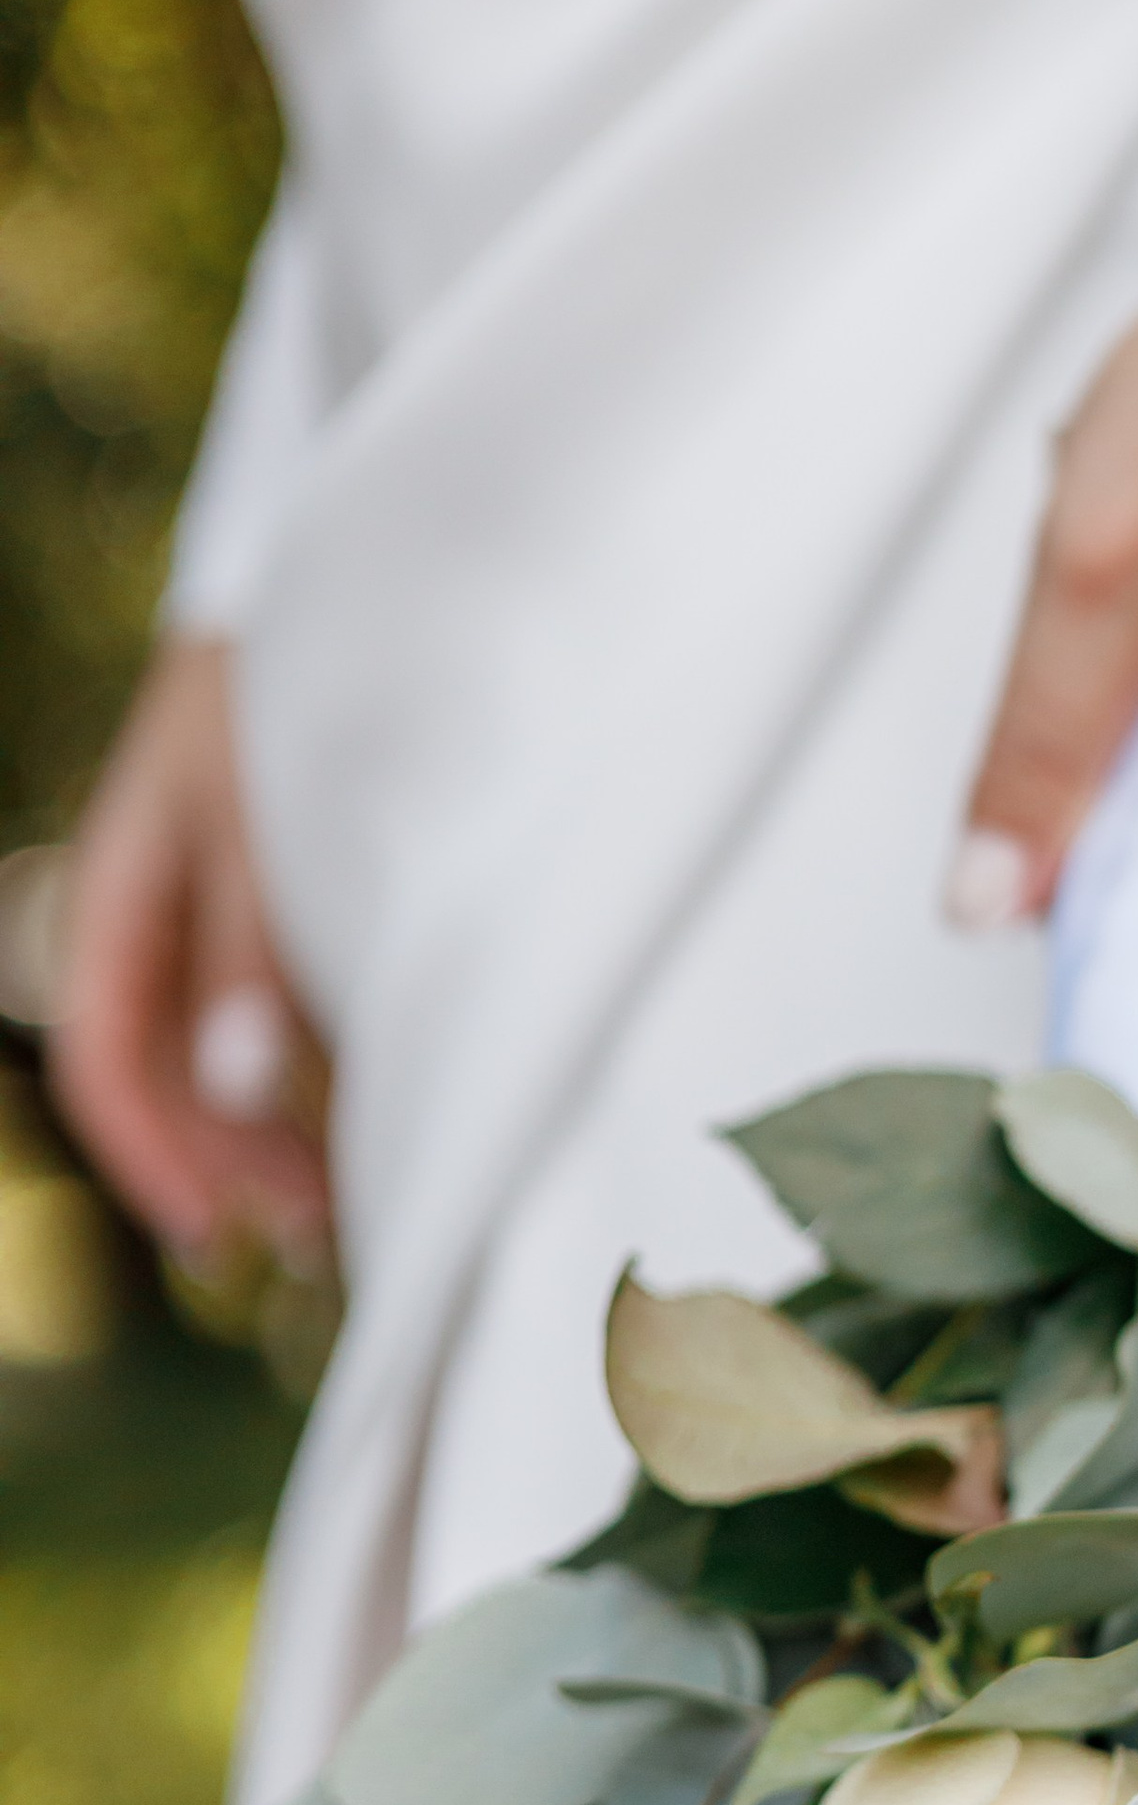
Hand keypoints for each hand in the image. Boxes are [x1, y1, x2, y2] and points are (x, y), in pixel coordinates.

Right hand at [49, 634, 330, 1261]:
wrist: (345, 573)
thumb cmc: (296, 688)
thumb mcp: (261, 823)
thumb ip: (250, 952)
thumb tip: (236, 1087)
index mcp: (122, 886)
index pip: (105, 1057)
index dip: (153, 1154)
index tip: (215, 1229)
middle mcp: (157, 902)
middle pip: (164, 1067)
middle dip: (228, 1157)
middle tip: (320, 1231)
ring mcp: (214, 898)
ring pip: (216, 1046)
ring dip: (268, 1126)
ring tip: (347, 1199)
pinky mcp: (275, 890)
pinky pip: (266, 1005)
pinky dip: (303, 1069)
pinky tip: (364, 1115)